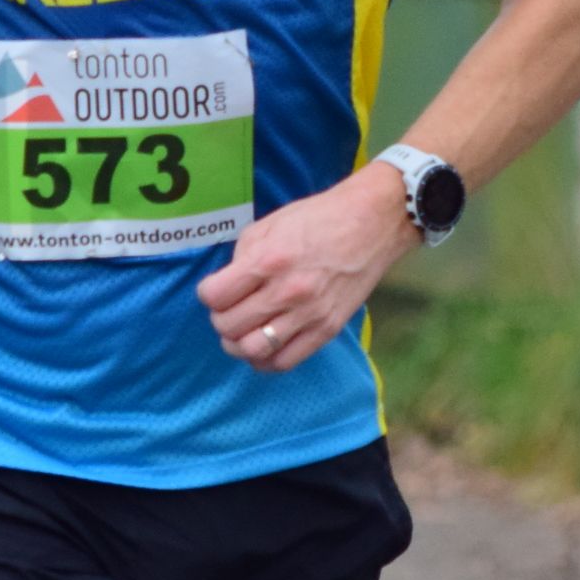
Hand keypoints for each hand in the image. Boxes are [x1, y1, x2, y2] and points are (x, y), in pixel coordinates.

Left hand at [197, 168, 417, 371]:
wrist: (371, 224)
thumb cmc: (318, 218)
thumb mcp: (269, 225)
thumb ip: (244, 256)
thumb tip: (228, 285)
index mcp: (268, 260)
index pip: (215, 296)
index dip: (208, 294)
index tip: (215, 290)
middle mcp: (286, 292)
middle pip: (229, 327)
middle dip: (220, 320)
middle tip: (229, 309)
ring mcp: (308, 314)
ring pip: (252, 350)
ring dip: (238, 344)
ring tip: (243, 331)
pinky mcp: (326, 330)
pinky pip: (285, 361)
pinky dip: (265, 360)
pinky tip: (264, 346)